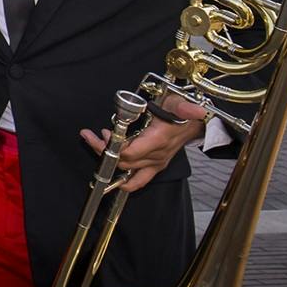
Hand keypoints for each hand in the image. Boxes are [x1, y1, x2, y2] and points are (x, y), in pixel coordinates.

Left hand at [81, 96, 207, 192]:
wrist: (194, 124)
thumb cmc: (180, 112)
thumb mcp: (179, 103)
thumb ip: (184, 108)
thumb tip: (195, 111)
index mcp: (158, 141)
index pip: (129, 152)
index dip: (113, 146)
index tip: (102, 134)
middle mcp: (155, 155)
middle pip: (124, 161)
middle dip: (104, 150)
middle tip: (91, 136)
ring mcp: (155, 163)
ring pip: (127, 169)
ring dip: (109, 160)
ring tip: (97, 144)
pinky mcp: (155, 166)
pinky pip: (139, 181)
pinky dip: (125, 182)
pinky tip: (112, 180)